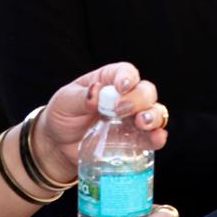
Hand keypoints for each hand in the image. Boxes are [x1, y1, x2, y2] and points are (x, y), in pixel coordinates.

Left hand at [33, 62, 168, 182]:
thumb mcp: (64, 102)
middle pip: (145, 91)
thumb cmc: (62, 115)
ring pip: (155, 112)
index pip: (126, 72)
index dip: (128, 77)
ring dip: (154, 116)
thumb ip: (80, 97)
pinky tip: (156, 138)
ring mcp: (132, 120)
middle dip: (139, 99)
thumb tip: (96, 93)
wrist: (58, 145)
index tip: (122, 87)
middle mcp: (126, 98)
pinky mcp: (134, 141)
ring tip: (142, 123)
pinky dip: (158, 137)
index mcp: (108, 81)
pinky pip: (153, 137)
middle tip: (120, 110)